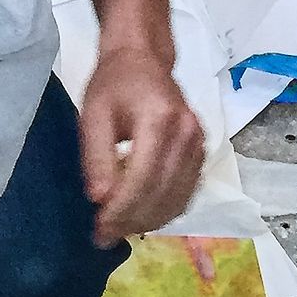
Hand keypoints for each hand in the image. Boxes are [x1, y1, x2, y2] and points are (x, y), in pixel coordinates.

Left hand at [78, 44, 206, 247]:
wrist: (143, 59)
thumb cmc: (114, 83)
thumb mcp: (93, 115)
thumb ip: (96, 157)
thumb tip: (100, 200)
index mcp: (160, 120)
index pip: (143, 179)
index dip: (120, 210)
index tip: (98, 229)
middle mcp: (188, 134)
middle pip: (162, 194)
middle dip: (132, 221)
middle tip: (104, 237)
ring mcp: (201, 144)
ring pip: (177, 199)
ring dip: (148, 221)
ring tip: (119, 230)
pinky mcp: (203, 152)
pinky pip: (186, 192)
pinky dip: (164, 210)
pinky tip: (141, 216)